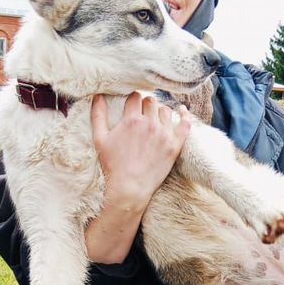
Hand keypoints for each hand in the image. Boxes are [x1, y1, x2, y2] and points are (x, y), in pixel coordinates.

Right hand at [91, 93, 192, 210]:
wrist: (129, 189)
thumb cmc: (112, 166)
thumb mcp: (100, 140)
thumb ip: (98, 115)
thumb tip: (98, 94)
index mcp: (132, 120)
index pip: (135, 97)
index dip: (132, 100)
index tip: (131, 106)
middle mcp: (150, 124)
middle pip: (150, 102)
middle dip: (145, 105)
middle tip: (142, 114)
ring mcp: (164, 135)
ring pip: (165, 110)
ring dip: (159, 111)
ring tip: (156, 118)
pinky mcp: (175, 146)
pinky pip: (186, 124)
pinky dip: (185, 115)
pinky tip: (182, 110)